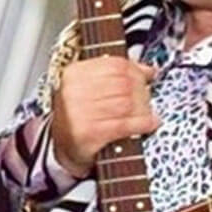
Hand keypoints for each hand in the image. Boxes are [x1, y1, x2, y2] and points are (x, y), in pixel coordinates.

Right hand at [49, 56, 158, 176]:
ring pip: (126, 103)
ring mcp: (79, 112)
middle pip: (123, 83)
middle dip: (142, 91)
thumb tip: (147, 69)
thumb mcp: (90, 89)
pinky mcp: (89, 133)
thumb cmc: (79, 116)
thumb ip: (116, 76)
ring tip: (146, 112)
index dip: (137, 71)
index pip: (115, 64)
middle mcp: (73, 91)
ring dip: (143, 108)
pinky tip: (149, 123)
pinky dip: (142, 124)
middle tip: (146, 98)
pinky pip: (124, 124)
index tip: (146, 77)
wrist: (63, 147)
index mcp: (74, 74)